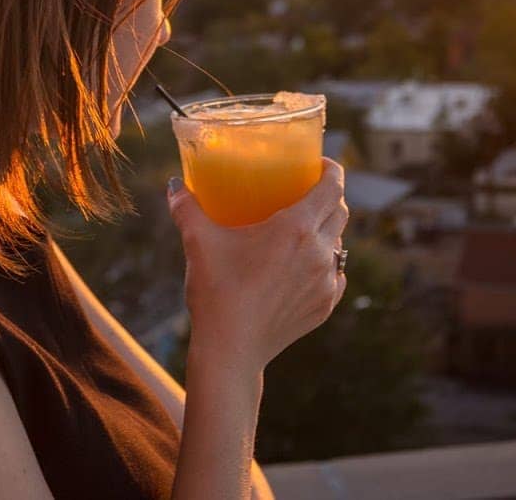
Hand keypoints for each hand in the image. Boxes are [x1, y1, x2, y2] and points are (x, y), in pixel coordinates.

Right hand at [168, 158, 349, 378]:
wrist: (230, 350)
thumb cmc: (216, 292)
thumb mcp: (199, 243)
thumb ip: (187, 208)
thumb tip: (175, 185)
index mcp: (297, 228)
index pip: (332, 187)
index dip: (331, 170)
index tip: (318, 164)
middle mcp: (320, 252)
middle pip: (340, 212)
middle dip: (329, 197)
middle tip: (308, 193)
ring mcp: (326, 281)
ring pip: (339, 244)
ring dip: (328, 232)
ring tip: (306, 231)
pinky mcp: (325, 306)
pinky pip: (336, 275)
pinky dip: (326, 265)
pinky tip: (307, 267)